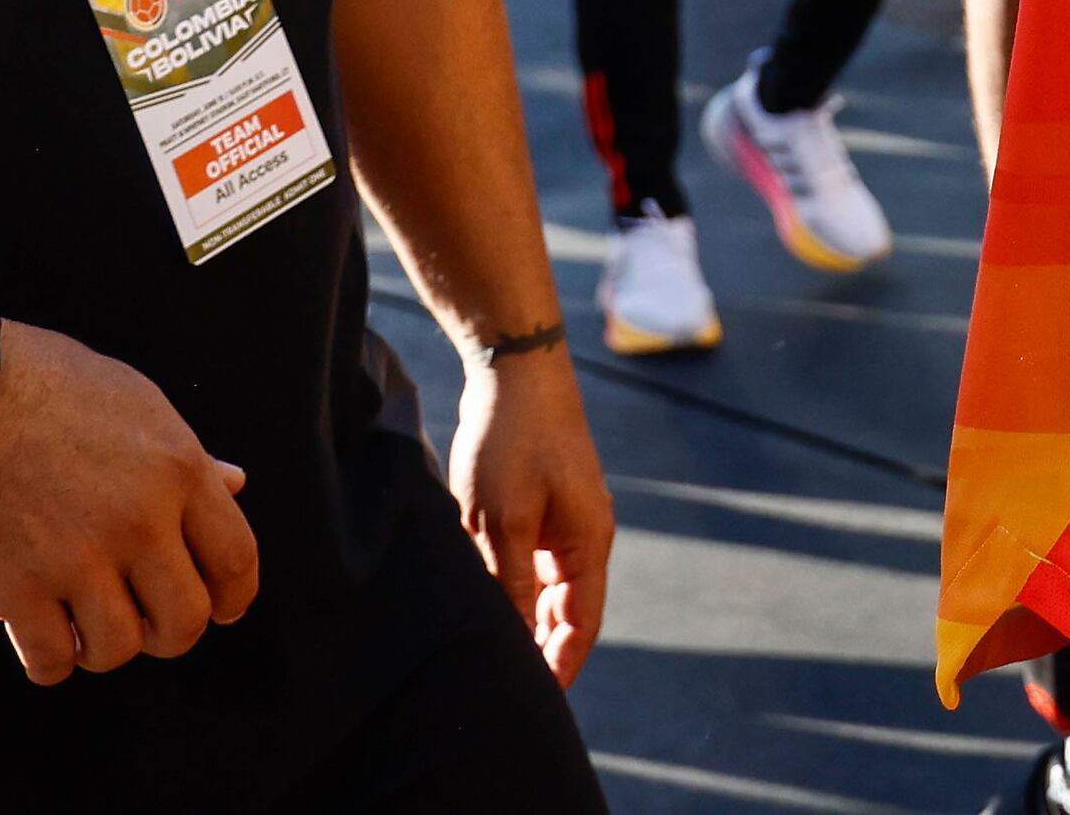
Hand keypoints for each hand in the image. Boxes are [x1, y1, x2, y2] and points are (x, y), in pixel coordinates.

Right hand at [0, 320, 261, 685]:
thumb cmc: (52, 388)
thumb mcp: (139, 406)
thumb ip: (189, 458)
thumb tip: (237, 483)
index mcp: (178, 471)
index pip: (235, 562)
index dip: (232, 600)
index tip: (219, 610)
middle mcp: (138, 521)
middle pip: (184, 620)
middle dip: (170, 633)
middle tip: (144, 620)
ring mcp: (76, 558)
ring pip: (118, 650)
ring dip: (105, 646)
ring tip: (86, 622)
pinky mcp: (14, 586)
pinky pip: (50, 660)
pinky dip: (51, 661)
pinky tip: (44, 635)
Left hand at [450, 344, 612, 687]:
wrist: (516, 368)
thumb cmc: (512, 442)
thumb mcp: (504, 520)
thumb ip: (512, 584)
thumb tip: (515, 640)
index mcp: (588, 543)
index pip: (580, 625)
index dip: (559, 666)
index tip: (533, 701)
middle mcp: (584, 536)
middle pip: (566, 611)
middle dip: (540, 647)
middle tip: (502, 681)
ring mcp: (565, 518)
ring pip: (546, 586)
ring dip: (523, 615)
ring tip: (486, 644)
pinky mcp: (543, 503)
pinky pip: (531, 558)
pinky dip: (512, 583)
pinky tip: (482, 594)